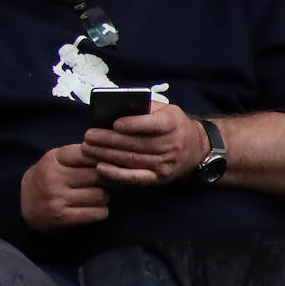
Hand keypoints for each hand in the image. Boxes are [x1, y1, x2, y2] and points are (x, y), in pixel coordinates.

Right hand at [20, 144, 109, 230]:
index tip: (109, 164)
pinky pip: (97, 213)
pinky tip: (94, 209)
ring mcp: (56, 198)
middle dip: (107, 180)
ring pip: (101, 195)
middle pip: (98, 175)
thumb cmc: (48, 179)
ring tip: (96, 196)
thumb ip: (81, 156)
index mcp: (52, 159)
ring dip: (104, 197)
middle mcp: (53, 177)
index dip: (103, 159)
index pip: (87, 154)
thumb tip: (116, 158)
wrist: (22, 205)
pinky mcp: (62, 217)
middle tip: (106, 183)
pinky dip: (101, 212)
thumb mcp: (57, 161)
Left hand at [81, 101, 208, 185]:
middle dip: (109, 140)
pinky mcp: (159, 178)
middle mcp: (171, 145)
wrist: (196, 149)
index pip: (153, 125)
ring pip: (132, 159)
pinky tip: (100, 168)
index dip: (133, 124)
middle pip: (137, 144)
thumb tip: (114, 107)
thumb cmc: (172, 124)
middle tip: (88, 136)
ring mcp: (166, 164)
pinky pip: (136, 178)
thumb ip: (143, 107)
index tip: (114, 123)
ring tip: (87, 148)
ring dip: (107, 155)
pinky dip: (117, 174)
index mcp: (172, 123)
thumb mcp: (165, 109)